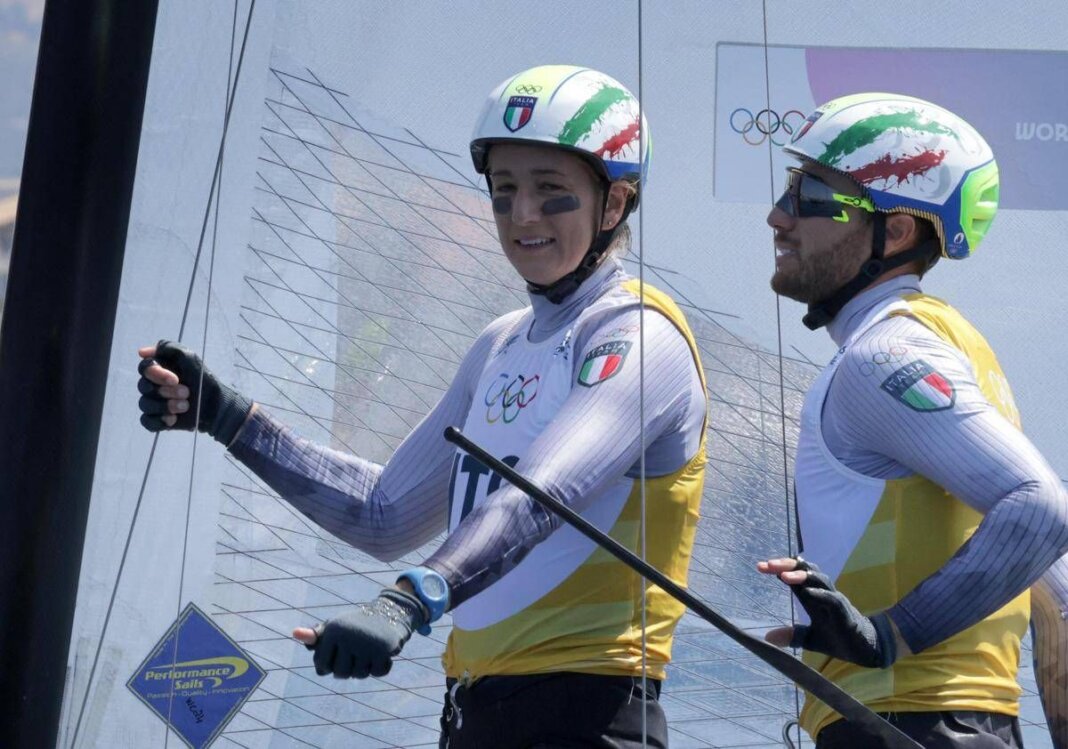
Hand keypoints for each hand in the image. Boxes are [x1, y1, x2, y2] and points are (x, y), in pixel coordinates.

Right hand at [137, 340, 251, 444]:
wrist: (216, 405)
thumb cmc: (202, 380)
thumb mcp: (189, 358)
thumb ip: (168, 348)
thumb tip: (142, 352)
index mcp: (158, 370)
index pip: (144, 369)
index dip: (157, 374)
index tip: (175, 379)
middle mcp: (152, 386)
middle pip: (144, 387)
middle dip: (166, 391)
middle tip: (186, 392)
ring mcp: (153, 403)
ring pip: (145, 404)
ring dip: (167, 405)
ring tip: (186, 406)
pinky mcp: (156, 420)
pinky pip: (147, 422)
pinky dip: (160, 420)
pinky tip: (173, 419)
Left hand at [294, 588, 428, 677]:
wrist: (390, 612)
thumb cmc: (355, 625)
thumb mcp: (335, 628)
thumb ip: (315, 636)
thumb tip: (295, 633)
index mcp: (332, 631)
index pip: (321, 666)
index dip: (331, 665)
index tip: (341, 652)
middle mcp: (346, 636)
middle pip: (340, 673)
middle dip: (349, 668)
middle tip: (357, 652)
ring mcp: (364, 643)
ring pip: (359, 675)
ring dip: (365, 668)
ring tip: (369, 651)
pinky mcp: (382, 649)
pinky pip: (377, 673)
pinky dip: (381, 667)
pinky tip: (382, 653)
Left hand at [757, 557, 897, 667]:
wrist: (864, 648)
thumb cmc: (837, 638)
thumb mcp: (809, 638)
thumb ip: (791, 634)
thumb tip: (768, 638)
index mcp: (811, 596)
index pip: (793, 576)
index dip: (778, 569)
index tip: (760, 566)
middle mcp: (821, 593)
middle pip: (804, 570)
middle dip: (786, 565)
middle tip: (767, 564)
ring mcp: (834, 600)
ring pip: (818, 579)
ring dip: (801, 576)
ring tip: (784, 575)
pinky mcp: (844, 611)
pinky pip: (832, 598)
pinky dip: (819, 594)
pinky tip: (807, 592)